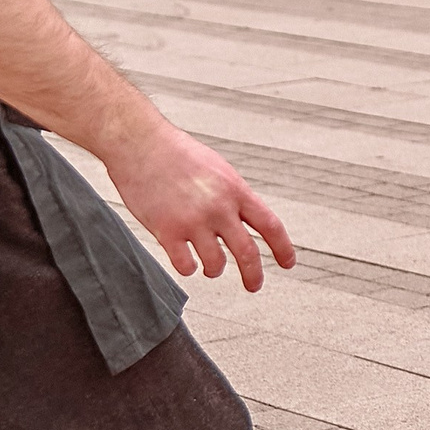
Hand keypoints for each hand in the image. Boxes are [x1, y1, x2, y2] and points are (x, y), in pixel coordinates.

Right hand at [102, 119, 296, 290]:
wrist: (141, 143)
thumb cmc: (178, 154)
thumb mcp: (219, 169)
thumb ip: (233, 196)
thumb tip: (245, 220)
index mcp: (236, 190)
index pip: (271, 226)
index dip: (283, 249)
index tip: (288, 263)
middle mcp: (219, 208)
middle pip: (248, 253)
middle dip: (254, 276)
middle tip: (254, 286)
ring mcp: (193, 221)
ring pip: (216, 265)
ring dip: (214, 270)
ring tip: (209, 267)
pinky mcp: (166, 231)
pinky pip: (185, 265)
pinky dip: (188, 268)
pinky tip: (185, 261)